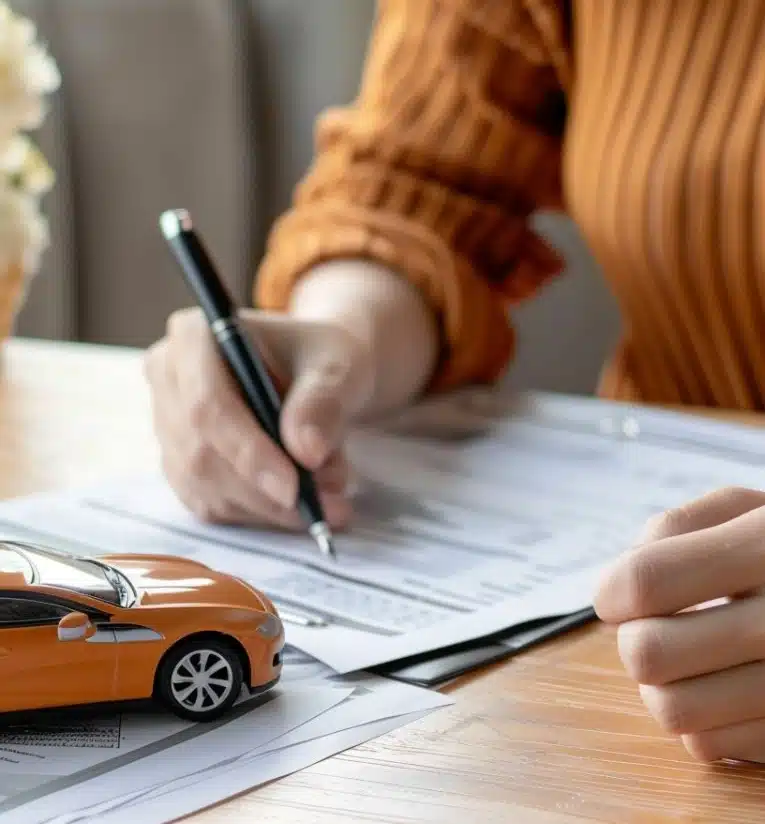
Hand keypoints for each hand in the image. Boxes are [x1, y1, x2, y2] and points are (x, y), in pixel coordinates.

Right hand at [144, 306, 373, 529]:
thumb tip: (306, 451)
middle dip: (267, 490)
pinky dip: (261, 514)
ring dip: (271, 506)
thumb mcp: (337, 368)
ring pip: (207, 487)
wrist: (318, 376)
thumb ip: (323, 402)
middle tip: (330, 505)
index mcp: (195, 336)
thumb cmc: (321, 360)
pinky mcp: (181, 465)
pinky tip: (301, 504)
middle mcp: (169, 378)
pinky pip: (212, 504)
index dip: (247, 451)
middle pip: (202, 453)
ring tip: (331, 498)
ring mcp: (168, 425)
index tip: (294, 486)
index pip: (207, 404)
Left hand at [594, 486, 764, 762]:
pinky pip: (709, 746)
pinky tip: (725, 687)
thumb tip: (619, 584)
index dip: (611, 591)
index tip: (615, 596)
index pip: (646, 581)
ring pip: (671, 710)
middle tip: (658, 627)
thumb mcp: (746, 509)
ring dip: (660, 686)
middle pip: (649, 653)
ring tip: (688, 661)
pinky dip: (702, 721)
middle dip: (634, 640)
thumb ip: (677, 528)